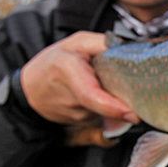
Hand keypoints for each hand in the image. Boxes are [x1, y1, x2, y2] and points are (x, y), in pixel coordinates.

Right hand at [20, 31, 139, 126]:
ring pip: (107, 112)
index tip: (131, 113)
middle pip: (105, 105)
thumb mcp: (76, 42)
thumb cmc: (53, 63)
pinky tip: (102, 96)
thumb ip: (102, 42)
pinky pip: (103, 117)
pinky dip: (109, 108)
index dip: (112, 107)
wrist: (31, 89)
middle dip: (124, 101)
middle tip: (136, 92)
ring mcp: (76, 115)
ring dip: (116, 102)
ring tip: (108, 86)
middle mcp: (72, 98)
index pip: (91, 96)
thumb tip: (127, 46)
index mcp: (68, 71)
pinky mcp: (81, 124)